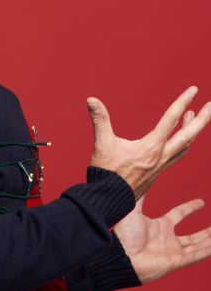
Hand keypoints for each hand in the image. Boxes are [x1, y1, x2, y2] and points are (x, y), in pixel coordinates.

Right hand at [87, 87, 210, 199]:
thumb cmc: (106, 173)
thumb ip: (99, 119)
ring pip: (186, 147)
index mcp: (150, 147)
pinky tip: (181, 142)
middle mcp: (160, 156)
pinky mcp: (157, 173)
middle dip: (202, 119)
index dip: (182, 102)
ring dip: (193, 131)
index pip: (171, 120)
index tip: (194, 90)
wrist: (108, 199)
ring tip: (195, 117)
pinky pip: (178, 156)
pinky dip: (184, 145)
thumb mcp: (102, 143)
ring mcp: (161, 166)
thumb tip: (91, 100)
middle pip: (189, 136)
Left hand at [114, 194, 210, 283]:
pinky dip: (207, 251)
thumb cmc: (124, 235)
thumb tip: (140, 178)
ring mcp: (173, 251)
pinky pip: (196, 256)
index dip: (190, 208)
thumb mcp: (133, 210)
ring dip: (210, 241)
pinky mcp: (175, 261)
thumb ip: (140, 196)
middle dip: (208, 232)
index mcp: (159, 226)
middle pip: (194, 235)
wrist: (120, 255)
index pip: (178, 214)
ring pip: (199, 246)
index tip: (201, 202)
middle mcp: (168, 239)